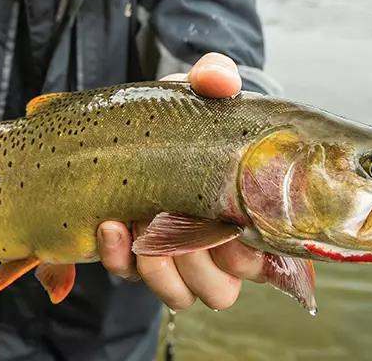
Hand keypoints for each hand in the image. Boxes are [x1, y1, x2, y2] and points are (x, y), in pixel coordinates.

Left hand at [97, 53, 266, 309]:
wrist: (140, 120)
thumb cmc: (186, 111)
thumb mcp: (200, 90)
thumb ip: (216, 76)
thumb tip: (218, 79)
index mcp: (245, 217)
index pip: (262, 263)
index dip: (247, 257)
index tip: (228, 230)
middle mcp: (215, 248)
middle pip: (220, 290)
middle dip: (198, 265)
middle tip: (180, 228)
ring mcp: (174, 256)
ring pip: (180, 294)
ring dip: (159, 268)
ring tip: (140, 224)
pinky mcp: (135, 255)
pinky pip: (130, 276)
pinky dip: (119, 258)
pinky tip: (110, 224)